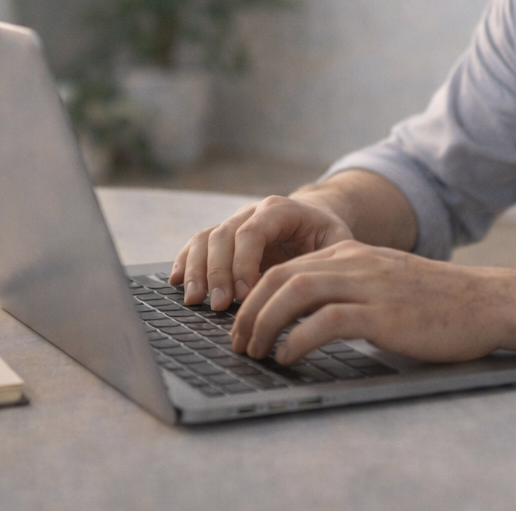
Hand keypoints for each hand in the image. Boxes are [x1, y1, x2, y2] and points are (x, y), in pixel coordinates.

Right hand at [169, 194, 355, 309]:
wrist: (316, 218)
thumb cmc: (328, 237)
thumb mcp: (338, 244)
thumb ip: (323, 265)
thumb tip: (308, 299)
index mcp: (280, 210)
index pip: (252, 232)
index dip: (243, 264)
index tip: (244, 295)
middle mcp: (252, 212)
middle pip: (223, 235)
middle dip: (217, 272)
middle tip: (218, 306)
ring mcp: (234, 223)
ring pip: (205, 239)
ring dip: (196, 270)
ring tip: (194, 301)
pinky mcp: (224, 238)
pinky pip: (197, 245)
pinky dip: (184, 262)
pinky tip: (177, 283)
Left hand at [230, 240, 515, 364]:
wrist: (490, 302)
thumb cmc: (440, 302)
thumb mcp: (387, 284)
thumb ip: (352, 289)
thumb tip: (310, 318)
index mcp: (353, 253)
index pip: (286, 266)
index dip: (255, 296)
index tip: (243, 325)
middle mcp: (355, 263)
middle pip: (281, 276)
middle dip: (250, 310)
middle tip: (238, 342)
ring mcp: (370, 286)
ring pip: (295, 292)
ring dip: (265, 324)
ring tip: (255, 352)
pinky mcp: (384, 314)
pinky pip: (327, 321)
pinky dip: (298, 339)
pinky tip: (288, 357)